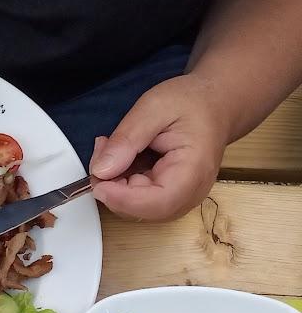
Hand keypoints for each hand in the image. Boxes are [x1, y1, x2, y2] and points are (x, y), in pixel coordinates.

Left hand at [90, 74, 229, 221]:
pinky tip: (121, 159)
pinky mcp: (166, 200)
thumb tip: (101, 170)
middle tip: (102, 150)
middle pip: (139, 209)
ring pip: (132, 208)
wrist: (214, 104)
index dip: (121, 198)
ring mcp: (178, 201)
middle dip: (111, 186)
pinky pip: (134, 202)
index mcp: (194, 172)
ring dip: (113, 184)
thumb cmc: (193, 103)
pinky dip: (119, 184)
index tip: (98, 181)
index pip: (156, 202)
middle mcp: (189, 194)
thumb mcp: (155, 107)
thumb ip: (127, 138)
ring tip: (114, 148)